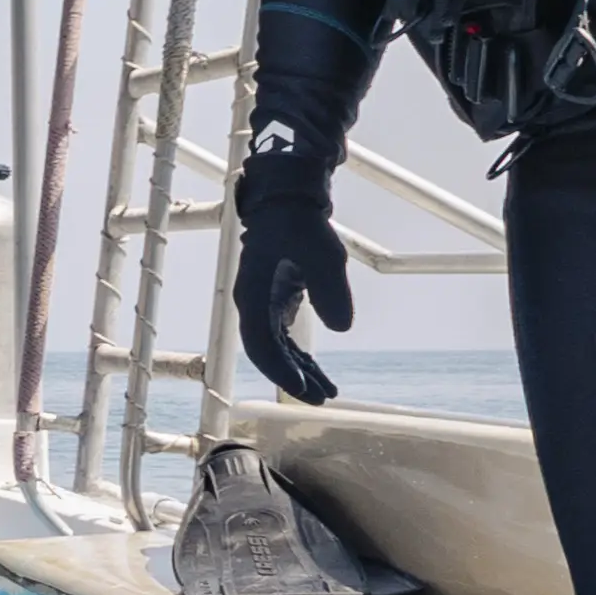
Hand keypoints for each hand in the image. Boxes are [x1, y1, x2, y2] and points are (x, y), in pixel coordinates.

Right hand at [231, 146, 349, 405]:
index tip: (305, 390)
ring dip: (299, 370)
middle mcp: (253, 303)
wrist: (289, 196)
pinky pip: (285, 336)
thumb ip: (331, 289)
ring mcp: (265, 301)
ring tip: (328, 390)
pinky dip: (301, 355)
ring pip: (278, 347)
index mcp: (253, 295)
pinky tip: (318, 369)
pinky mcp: (279, 297)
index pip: (261, 345)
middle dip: (293, 378)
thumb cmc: (300, 221)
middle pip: (268, 353)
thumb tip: (342, 328)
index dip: (282, 371)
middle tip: (322, 398)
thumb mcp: (323, 252)